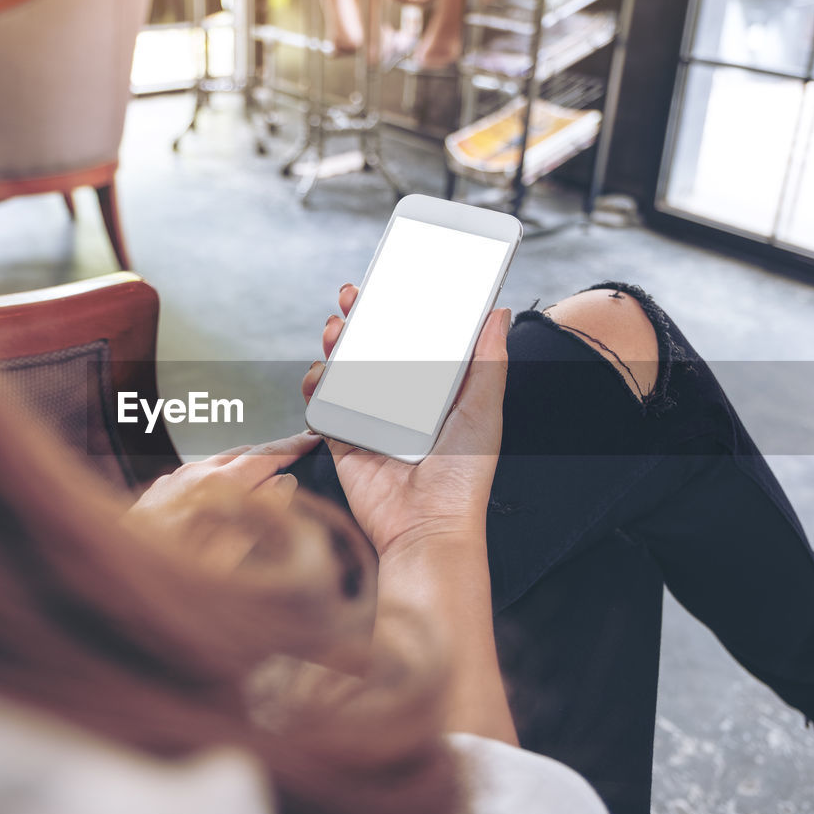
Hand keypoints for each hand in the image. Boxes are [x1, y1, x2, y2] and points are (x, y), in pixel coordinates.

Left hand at [125, 432, 320, 575]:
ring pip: (219, 460)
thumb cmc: (170, 573)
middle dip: (274, 449)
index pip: (266, 456)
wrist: (115, 570)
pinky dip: (220, 474)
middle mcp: (194, 473)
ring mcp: (174, 479)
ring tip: (268, 467)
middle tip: (298, 448)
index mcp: (217, 485)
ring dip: (246, 462)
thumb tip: (284, 484)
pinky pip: (197, 473)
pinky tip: (225, 489)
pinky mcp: (160, 489)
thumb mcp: (228, 554)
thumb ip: (261, 515)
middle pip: (244, 452)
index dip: (293, 447)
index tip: (312, 438)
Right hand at [301, 284, 510, 558]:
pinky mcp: (343, 440)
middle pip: (373, 348)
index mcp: (434, 394)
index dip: (400, 310)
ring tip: (335, 330)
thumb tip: (498, 311)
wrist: (426, 531)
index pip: (414, 340)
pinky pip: (322, 406)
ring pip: (343, 370)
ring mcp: (369, 420)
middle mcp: (400, 404)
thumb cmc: (463, 480)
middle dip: (360, 318)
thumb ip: (488, 361)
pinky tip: (320, 374)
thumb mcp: (483, 409)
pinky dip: (315, 386)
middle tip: (353, 296)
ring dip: (335, 345)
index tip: (392, 283)